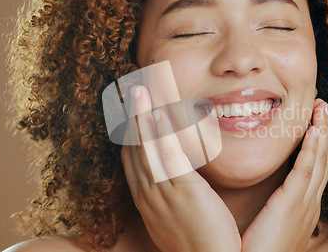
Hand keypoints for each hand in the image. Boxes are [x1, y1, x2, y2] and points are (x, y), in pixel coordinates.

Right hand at [121, 85, 240, 251]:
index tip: (132, 111)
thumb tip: (175, 176)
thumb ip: (171, 194)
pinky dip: (159, 134)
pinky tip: (157, 114)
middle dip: (131, 118)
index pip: (131, 158)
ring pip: (146, 147)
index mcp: (146, 198)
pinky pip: (167, 156)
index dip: (130, 132)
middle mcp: (148, 192)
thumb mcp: (173, 217)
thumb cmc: (197, 242)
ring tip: (139, 91)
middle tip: (130, 91)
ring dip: (142, 116)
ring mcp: (162, 191)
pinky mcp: (184, 190)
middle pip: (133, 147)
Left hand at [241, 99, 327, 251]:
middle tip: (321, 106)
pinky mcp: (293, 205)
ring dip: (321, 131)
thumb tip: (256, 188)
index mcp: (302, 207)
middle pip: (321, 160)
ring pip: (318, 160)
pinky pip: (306, 170)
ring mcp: (305, 203)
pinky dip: (312, 149)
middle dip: (323, 131)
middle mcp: (309, 203)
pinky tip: (315, 130)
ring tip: (321, 108)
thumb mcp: (266, 225)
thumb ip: (267, 204)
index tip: (312, 122)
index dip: (315, 143)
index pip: (312, 168)